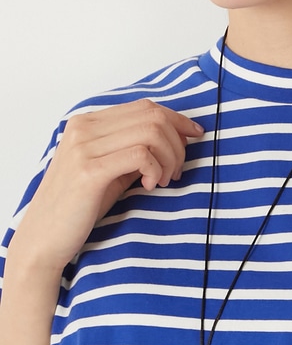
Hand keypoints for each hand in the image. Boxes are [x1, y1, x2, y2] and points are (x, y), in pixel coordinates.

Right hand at [12, 99, 204, 271]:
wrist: (44, 237)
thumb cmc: (79, 206)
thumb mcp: (109, 170)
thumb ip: (133, 151)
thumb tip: (172, 141)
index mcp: (88, 122)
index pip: (145, 107)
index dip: (177, 120)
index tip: (195, 136)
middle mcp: (84, 127)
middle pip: (153, 116)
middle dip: (177, 143)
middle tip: (176, 172)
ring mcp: (84, 147)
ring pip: (151, 132)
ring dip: (169, 157)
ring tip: (163, 181)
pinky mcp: (89, 171)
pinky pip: (141, 155)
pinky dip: (156, 169)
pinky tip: (151, 186)